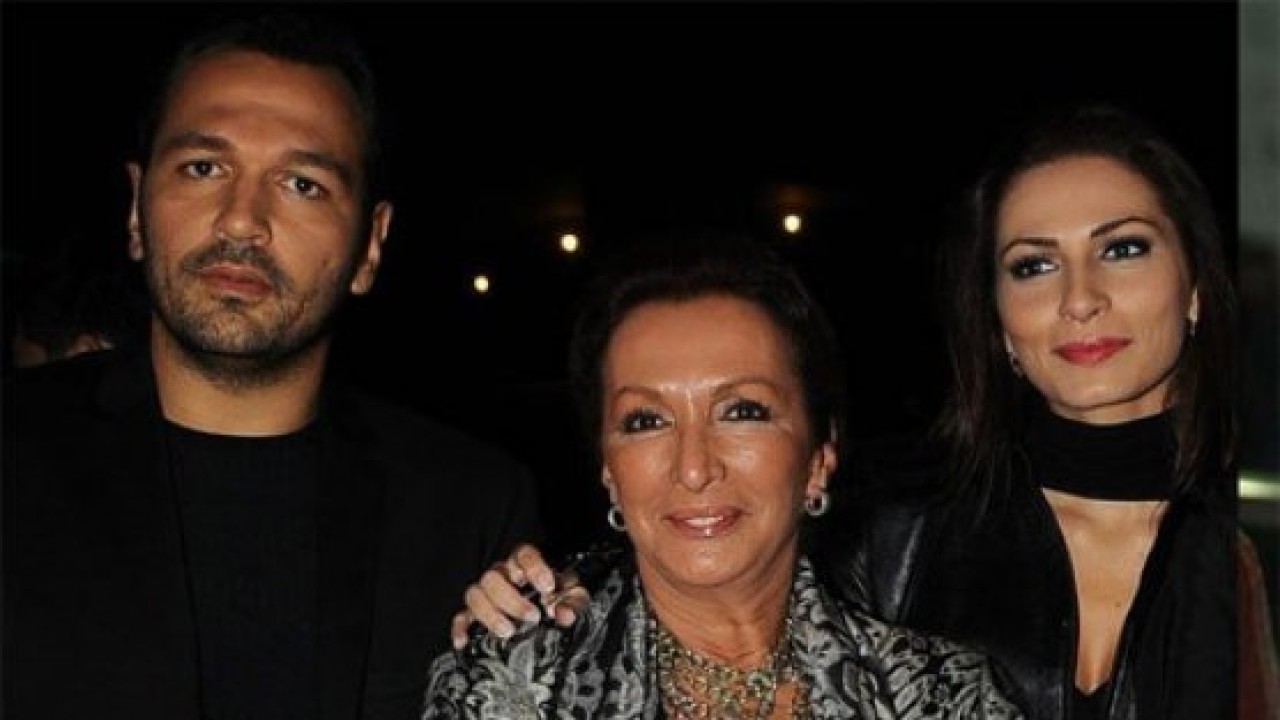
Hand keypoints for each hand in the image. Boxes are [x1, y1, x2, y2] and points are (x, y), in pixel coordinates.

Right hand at [450, 543, 589, 648]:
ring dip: (490, 614)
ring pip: (474, 594)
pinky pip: (460, 617)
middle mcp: (501, 575)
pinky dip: (460, 629)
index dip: (534, 568)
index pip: (524, 554)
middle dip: (512, 600)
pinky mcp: (474, 614)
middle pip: (493, 577)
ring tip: (509, 632)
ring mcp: (485, 594)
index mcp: (526, 565)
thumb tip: (562, 614)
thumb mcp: (573, 598)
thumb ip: (573, 602)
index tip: (547, 587)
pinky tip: (465, 641)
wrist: (546, 615)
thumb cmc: (558, 600)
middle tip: (532, 617)